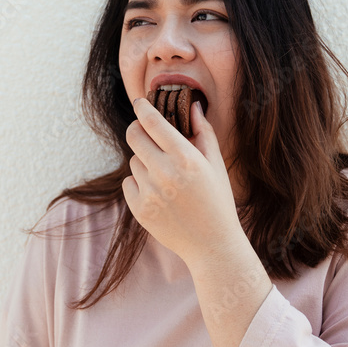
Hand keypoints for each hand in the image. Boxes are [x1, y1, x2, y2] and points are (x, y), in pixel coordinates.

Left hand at [123, 98, 244, 267]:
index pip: (153, 122)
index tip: (139, 102)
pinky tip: (159, 194)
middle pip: (134, 136)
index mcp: (185, 157)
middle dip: (137, 129)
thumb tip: (193, 106)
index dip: (143, 108)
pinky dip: (140, 184)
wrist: (211, 244)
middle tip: (144, 132)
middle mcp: (165, 172)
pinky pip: (129, 183)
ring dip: (144, 162)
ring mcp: (149, 192)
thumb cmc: (217, 200)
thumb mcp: (216, 164)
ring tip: (165, 176)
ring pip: (133, 161)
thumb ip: (204, 132)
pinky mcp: (139, 209)